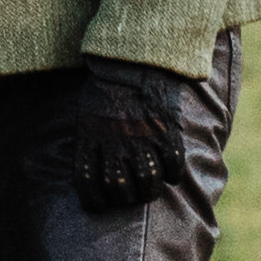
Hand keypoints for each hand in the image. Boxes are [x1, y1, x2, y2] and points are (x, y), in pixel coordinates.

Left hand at [57, 56, 208, 213]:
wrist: (134, 58)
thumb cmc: (107, 88)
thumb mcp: (87, 114)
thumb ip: (90, 145)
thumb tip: (94, 174)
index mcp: (90, 137)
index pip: (87, 183)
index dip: (94, 200)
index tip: (101, 202)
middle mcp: (114, 142)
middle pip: (118, 187)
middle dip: (125, 197)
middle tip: (131, 193)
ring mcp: (141, 138)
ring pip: (147, 183)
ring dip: (149, 190)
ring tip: (151, 186)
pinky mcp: (166, 132)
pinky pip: (173, 167)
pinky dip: (172, 174)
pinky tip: (170, 171)